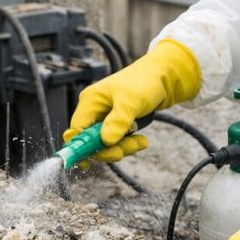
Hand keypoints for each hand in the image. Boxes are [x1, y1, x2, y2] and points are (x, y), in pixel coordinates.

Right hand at [64, 39, 199, 162]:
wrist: (163, 77)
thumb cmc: (144, 82)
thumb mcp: (131, 101)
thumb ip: (117, 121)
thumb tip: (106, 141)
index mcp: (90, 101)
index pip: (76, 130)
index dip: (80, 147)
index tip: (88, 162)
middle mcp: (94, 110)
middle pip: (91, 141)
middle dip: (109, 149)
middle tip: (126, 150)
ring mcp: (105, 117)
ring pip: (106, 144)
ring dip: (123, 147)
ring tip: (140, 142)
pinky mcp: (117, 123)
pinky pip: (118, 141)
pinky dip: (129, 143)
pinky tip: (141, 140)